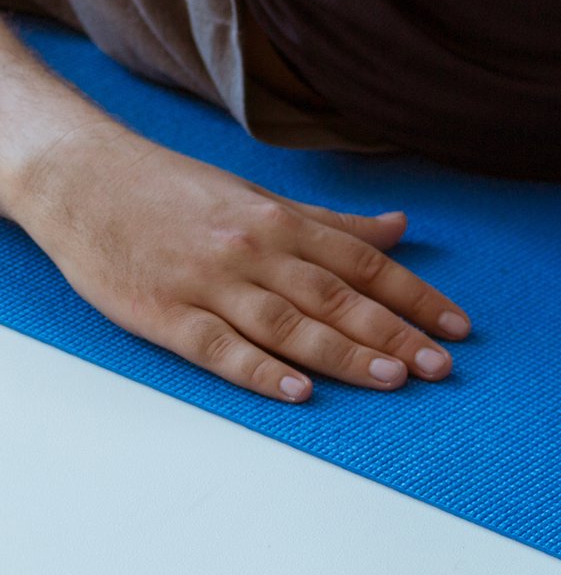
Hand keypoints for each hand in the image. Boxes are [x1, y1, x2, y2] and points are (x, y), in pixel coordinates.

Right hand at [9, 119, 468, 402]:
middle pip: (337, 297)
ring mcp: (211, 283)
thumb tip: (400, 229)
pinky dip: (260, 370)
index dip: (416, 296)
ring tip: (392, 378)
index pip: (366, 263)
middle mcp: (256, 251)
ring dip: (344, 353)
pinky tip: (298, 391)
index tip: (458, 326)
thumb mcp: (263, 198)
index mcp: (283, 222)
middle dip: (394, 332)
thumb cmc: (180, 193)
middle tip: (440, 365)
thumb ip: (333, 223)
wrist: (87, 182)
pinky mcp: (164, 314)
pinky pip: (219, 347)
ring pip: (289, 323)